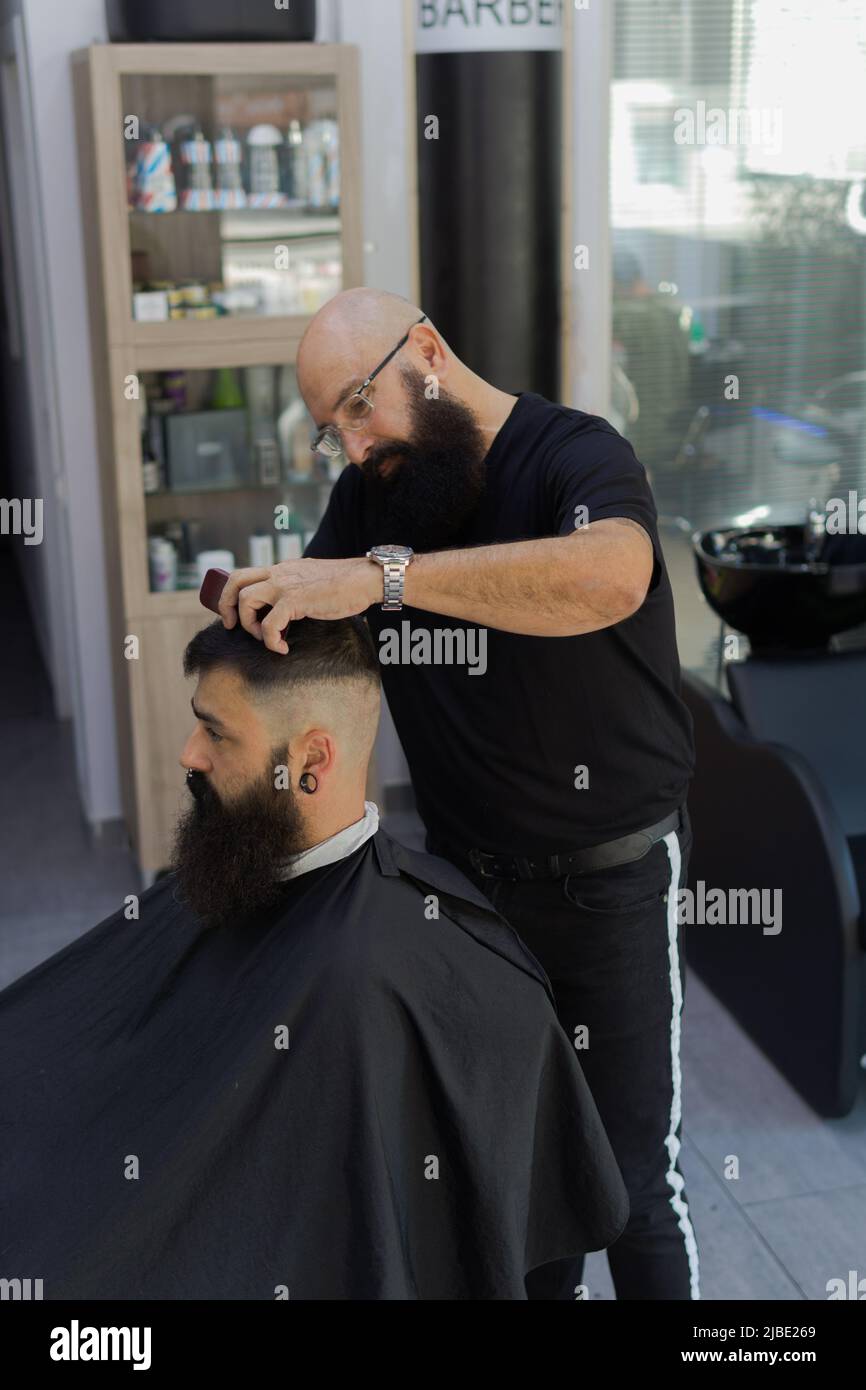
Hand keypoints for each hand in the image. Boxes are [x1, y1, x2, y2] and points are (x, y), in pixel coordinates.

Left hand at [218, 558, 380, 652]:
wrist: (364, 579)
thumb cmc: (345, 585)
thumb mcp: (312, 582)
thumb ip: (297, 589)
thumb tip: (290, 609)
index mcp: (282, 569)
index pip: (245, 574)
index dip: (232, 594)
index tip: (235, 614)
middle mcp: (279, 573)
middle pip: (235, 581)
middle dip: (226, 605)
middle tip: (232, 625)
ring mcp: (285, 585)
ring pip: (246, 600)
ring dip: (250, 625)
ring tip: (266, 639)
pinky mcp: (295, 600)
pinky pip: (268, 625)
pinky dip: (271, 641)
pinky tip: (283, 648)